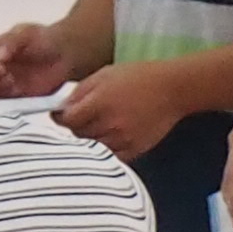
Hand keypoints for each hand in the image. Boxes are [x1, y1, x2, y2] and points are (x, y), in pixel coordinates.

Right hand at [0, 19, 73, 99]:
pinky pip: (0, 106)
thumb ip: (12, 42)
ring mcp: (0, 85)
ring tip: (14, 88)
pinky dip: (4, 105)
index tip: (1, 68)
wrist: (63, 54)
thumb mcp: (27, 33)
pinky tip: (18, 98)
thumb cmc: (41, 39)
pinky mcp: (12, 99)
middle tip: (8, 79)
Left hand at [50, 60, 191, 162]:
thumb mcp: (103, 75)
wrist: (172, 89)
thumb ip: (80, 92)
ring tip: (98, 126)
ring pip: (93, 147)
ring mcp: (123, 139)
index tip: (61, 114)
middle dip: (76, 127)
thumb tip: (61, 108)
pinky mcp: (135, 149)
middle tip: (82, 118)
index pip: (67, 120)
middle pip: (78, 135)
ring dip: (90, 139)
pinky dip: (106, 150)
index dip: (60, 117)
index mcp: (99, 103)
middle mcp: (110, 123)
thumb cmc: (137, 77)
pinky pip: (112, 156)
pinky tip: (110, 137)